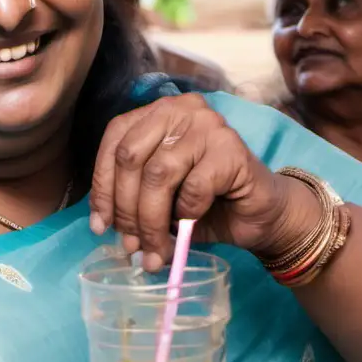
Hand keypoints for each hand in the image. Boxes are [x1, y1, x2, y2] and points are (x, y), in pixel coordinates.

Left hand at [90, 93, 301, 268]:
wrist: (260, 214)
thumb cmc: (206, 204)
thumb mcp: (158, 198)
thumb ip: (131, 198)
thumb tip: (101, 224)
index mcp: (157, 114)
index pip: (114, 141)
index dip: (102, 186)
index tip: (101, 226)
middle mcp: (180, 110)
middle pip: (130, 157)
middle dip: (126, 209)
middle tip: (131, 245)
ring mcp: (207, 125)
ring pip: (158, 174)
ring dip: (151, 221)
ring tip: (155, 250)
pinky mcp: (231, 148)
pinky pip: (193, 187)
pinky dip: (186, 214)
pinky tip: (190, 226)